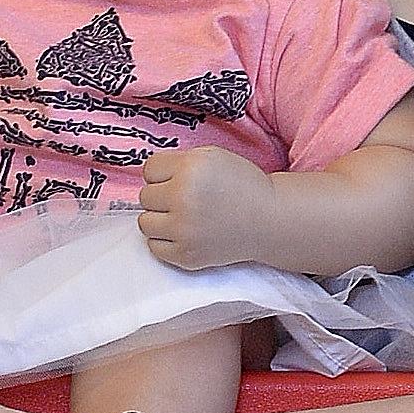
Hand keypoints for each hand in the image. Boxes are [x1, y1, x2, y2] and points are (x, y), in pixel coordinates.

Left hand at [136, 145, 277, 272]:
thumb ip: (178, 162)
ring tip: (183, 217)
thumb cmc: (241, 185)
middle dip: (162, 196)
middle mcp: (183, 198)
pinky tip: (185, 233)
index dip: (164, 174)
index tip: (180, 179)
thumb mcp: (211, 157)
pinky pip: (154, 247)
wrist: (269, 221)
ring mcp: (183, 230)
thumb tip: (147, 177)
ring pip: (144, 222)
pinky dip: (165, 241)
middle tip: (186, 199)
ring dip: (159, 219)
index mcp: (190, 169)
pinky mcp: (186, 255)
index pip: (149, 170)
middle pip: (145, 196)